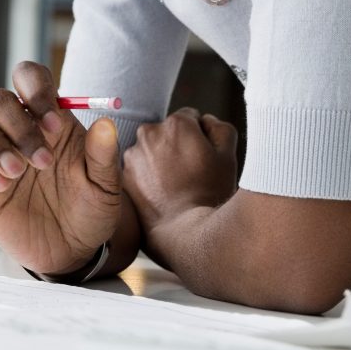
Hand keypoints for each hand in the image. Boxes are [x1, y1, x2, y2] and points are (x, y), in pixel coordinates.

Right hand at [0, 61, 122, 275]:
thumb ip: (103, 155)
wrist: (69, 253)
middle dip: (16, 124)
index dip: (36, 91)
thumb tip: (104, 122)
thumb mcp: (105, 187)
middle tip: (41, 162)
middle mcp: (17, 129)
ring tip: (16, 174)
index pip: (29, 78)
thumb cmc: (88, 213)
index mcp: (48, 119)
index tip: (53, 125)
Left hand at [123, 109, 237, 231]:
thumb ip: (219, 128)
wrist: (184, 231)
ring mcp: (132, 155)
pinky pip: (139, 168)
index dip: (200, 136)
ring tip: (175, 184)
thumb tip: (205, 121)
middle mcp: (148, 133)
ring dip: (161, 159)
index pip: (190, 118)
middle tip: (190, 171)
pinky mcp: (123, 175)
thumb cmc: (209, 193)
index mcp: (176, 124)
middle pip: (167, 132)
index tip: (203, 155)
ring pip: (151, 149)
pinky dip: (147, 175)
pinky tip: (161, 192)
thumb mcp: (228, 155)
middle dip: (177, 145)